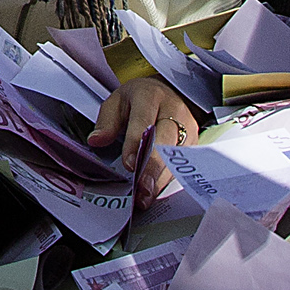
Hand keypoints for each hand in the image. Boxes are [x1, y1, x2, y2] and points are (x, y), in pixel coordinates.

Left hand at [91, 73, 204, 201]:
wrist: (170, 92)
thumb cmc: (140, 100)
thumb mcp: (118, 101)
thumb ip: (107, 121)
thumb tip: (96, 140)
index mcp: (151, 97)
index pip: (143, 121)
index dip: (136, 143)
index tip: (129, 164)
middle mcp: (174, 111)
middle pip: (165, 140)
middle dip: (153, 166)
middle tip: (141, 188)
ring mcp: (187, 128)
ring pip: (176, 156)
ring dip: (161, 178)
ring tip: (146, 197)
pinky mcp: (194, 144)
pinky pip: (182, 164)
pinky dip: (168, 180)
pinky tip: (155, 193)